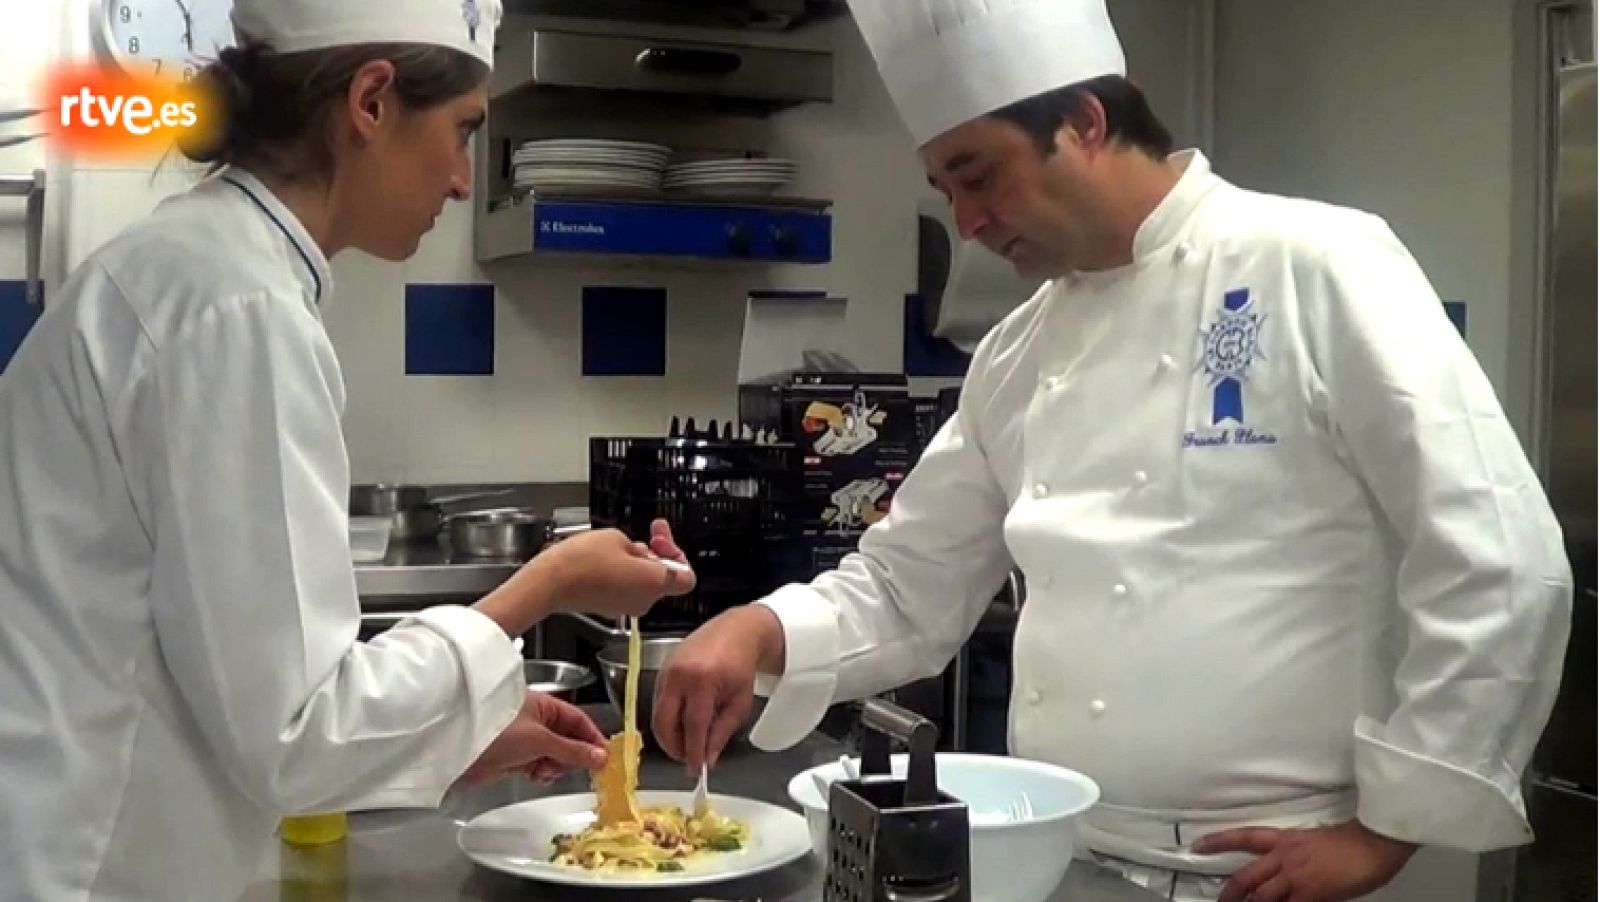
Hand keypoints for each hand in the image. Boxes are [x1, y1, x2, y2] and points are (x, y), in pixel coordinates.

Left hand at [455, 691, 609, 789]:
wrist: (457, 751)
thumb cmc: (495, 731)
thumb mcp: (539, 740)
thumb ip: (572, 750)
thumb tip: (600, 757)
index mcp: (545, 706)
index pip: (578, 720)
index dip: (592, 737)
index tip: (605, 756)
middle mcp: (537, 720)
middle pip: (569, 738)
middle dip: (574, 754)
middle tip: (578, 768)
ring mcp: (526, 739)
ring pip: (556, 754)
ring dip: (557, 766)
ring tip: (547, 771)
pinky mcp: (516, 757)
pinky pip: (540, 764)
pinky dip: (543, 772)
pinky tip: (537, 775)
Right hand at [537, 520, 695, 616]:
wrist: (549, 583)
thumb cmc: (581, 562)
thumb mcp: (618, 538)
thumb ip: (639, 547)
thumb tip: (639, 555)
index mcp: (655, 584)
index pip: (687, 578)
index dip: (678, 555)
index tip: (662, 541)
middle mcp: (645, 601)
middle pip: (664, 577)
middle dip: (656, 553)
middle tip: (649, 532)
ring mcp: (626, 606)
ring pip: (644, 582)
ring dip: (638, 561)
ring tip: (620, 543)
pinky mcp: (609, 607)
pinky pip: (626, 588)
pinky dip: (622, 573)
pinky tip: (608, 557)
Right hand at [651, 604, 784, 770]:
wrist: (735, 632)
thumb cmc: (741, 664)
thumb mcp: (739, 703)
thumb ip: (722, 733)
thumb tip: (708, 759)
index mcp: (703, 682)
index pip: (693, 727)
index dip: (693, 752)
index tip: (696, 769)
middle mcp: (679, 676)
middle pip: (664, 723)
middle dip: (674, 747)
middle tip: (688, 758)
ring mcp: (666, 671)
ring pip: (657, 716)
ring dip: (670, 734)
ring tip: (688, 742)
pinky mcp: (661, 671)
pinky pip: (658, 703)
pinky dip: (669, 718)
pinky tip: (683, 723)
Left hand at [1195, 820, 1416, 901]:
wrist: (1373, 842)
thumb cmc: (1351, 842)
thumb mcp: (1314, 843)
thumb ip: (1297, 857)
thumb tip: (1287, 876)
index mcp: (1285, 839)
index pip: (1244, 837)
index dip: (1218, 841)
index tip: (1198, 845)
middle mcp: (1284, 856)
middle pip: (1247, 875)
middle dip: (1230, 892)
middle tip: (1221, 901)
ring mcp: (1296, 875)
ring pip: (1261, 896)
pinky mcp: (1311, 893)